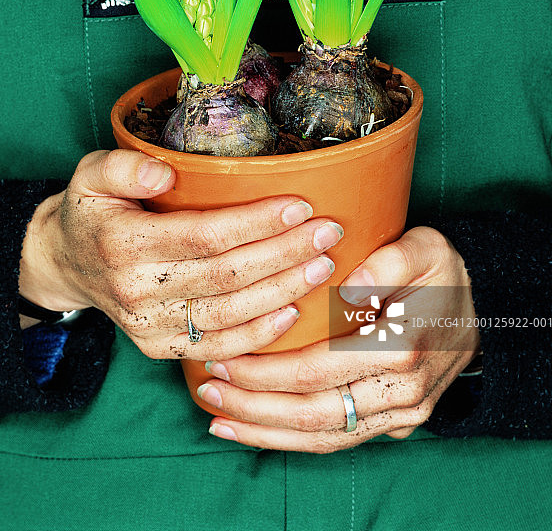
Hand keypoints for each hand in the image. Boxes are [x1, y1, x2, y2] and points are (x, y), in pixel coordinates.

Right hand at [19, 149, 343, 359]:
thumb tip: (164, 172)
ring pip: (229, 314)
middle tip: (329, 232)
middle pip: (226, 275)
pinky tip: (292, 312)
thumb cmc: (92, 212)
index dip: (256, 223)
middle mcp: (137, 291)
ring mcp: (149, 326)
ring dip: (282, 291)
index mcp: (122, 244)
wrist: (67, 264)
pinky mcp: (159, 347)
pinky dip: (258, 335)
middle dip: (284, 253)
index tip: (300, 206)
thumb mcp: (91, 174)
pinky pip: (216, 346)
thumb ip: (123, 167)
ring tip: (323, 265)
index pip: (204, 235)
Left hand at [196, 227, 480, 451]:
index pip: (318, 372)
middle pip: (315, 414)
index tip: (225, 359)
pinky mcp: (397, 423)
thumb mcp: (426, 246)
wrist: (478, 306)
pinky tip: (257, 434)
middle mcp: (403, 393)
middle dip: (255, 407)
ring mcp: (402, 415)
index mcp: (403, 348)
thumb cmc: (440, 272)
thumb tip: (348, 282)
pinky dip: (295, 442)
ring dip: (267, 433)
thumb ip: (390, 261)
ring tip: (220, 421)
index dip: (266, 372)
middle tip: (209, 391)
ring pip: (325, 437)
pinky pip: (340, 440)